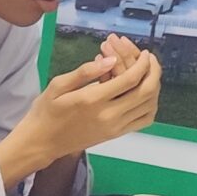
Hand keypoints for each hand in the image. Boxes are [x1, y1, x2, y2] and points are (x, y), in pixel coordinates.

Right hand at [0, 46, 163, 180]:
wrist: (41, 142)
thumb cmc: (46, 112)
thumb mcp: (57, 86)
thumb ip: (85, 72)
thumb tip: (110, 59)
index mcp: (92, 100)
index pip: (130, 79)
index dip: (142, 64)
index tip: (144, 53)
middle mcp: (109, 115)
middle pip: (145, 91)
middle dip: (153, 72)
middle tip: (150, 59)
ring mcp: (115, 127)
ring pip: (148, 105)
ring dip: (154, 87)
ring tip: (149, 73)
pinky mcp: (116, 134)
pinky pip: (143, 120)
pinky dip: (151, 106)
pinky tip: (146, 95)